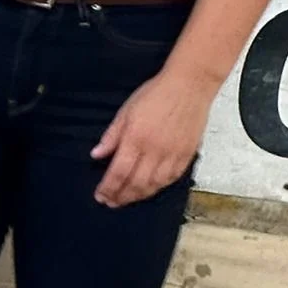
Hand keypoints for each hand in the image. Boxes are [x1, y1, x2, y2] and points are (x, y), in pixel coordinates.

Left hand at [91, 69, 212, 207]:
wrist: (190, 85)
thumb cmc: (157, 94)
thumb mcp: (126, 111)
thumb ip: (111, 136)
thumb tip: (97, 155)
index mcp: (136, 138)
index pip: (119, 172)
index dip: (108, 187)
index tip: (100, 195)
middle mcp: (155, 150)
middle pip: (136, 183)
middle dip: (121, 196)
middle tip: (111, 202)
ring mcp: (173, 154)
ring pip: (154, 185)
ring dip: (138, 195)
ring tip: (127, 199)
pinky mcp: (187, 154)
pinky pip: (171, 178)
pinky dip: (158, 187)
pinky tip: (149, 189)